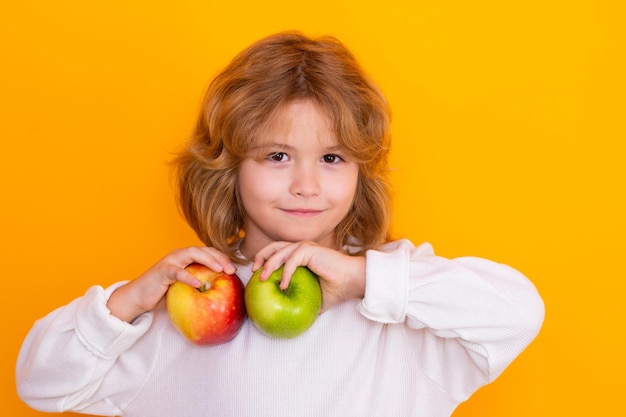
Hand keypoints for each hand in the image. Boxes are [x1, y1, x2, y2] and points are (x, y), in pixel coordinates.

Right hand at [107, 247, 236, 322]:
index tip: (234, 269)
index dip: (222, 258)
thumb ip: (198, 282)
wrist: (138, 297)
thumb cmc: (163, 292)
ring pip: (192, 254)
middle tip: (231, 270)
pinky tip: (198, 284)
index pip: (208, 252)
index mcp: (186, 257)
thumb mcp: (184, 286)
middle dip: (220, 258)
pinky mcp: (162, 271)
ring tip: (220, 270)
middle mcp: (179, 255)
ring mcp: (170, 261)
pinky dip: (188, 276)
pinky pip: (177, 272)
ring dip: (208, 260)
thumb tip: (219, 291)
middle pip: (203, 250)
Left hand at [251, 241, 365, 312]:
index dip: (264, 259)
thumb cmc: (335, 289)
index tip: (256, 273)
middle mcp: (302, 248)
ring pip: (280, 251)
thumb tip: (289, 315)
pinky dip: (285, 272)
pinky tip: (282, 285)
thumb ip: (300, 300)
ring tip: (261, 278)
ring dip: (269, 264)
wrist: (352, 282)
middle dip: (261, 256)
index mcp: (301, 255)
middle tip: (254, 271)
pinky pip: (291, 261)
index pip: (277, 251)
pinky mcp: (310, 250)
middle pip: (274, 246)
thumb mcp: (313, 297)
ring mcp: (305, 247)